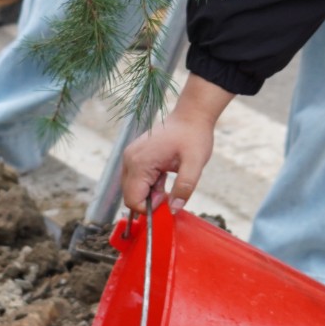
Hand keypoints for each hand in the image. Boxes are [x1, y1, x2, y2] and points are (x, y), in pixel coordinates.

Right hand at [120, 76, 234, 210]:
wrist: (191, 116)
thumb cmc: (193, 136)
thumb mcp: (195, 164)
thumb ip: (184, 188)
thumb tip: (173, 209)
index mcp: (140, 162)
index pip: (132, 200)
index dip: (149, 208)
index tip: (168, 200)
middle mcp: (129, 159)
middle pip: (130, 196)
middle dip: (149, 201)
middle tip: (169, 192)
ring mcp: (130, 156)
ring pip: (132, 188)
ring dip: (149, 192)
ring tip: (167, 179)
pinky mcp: (134, 155)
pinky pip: (136, 178)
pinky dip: (148, 183)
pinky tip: (163, 174)